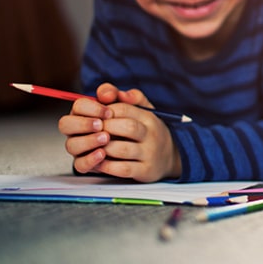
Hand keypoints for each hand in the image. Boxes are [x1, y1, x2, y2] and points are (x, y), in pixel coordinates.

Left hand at [58, 83, 181, 181]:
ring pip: (122, 149)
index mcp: (148, 117)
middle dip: (104, 129)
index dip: (104, 112)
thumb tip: (105, 92)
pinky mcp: (145, 171)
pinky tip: (99, 162)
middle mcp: (151, 134)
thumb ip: (127, 98)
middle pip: (127, 127)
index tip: (95, 117)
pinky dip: (107, 166)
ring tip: (94, 147)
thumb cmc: (148, 131)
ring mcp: (149, 153)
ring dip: (103, 148)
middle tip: (92, 132)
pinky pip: (122, 169)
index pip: (123, 108)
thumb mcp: (144, 110)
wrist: (170, 156)